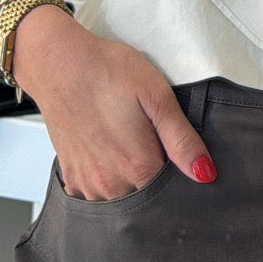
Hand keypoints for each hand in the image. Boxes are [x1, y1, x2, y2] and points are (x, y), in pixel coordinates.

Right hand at [11, 9, 215, 198]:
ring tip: (127, 142)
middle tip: (148, 139)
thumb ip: (181, 140)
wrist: (57, 62)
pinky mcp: (72, 177)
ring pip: (123, 199)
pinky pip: (98, 195)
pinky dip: (108, 180)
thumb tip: (205, 173)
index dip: (181, 174)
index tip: (175, 152)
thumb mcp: (156, 95)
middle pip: (148, 198)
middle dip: (156, 178)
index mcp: (137, 166)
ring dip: (131, 181)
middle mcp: (110, 184)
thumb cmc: (105, 71)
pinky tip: (108, 152)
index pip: (174, 192)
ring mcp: (88, 184)